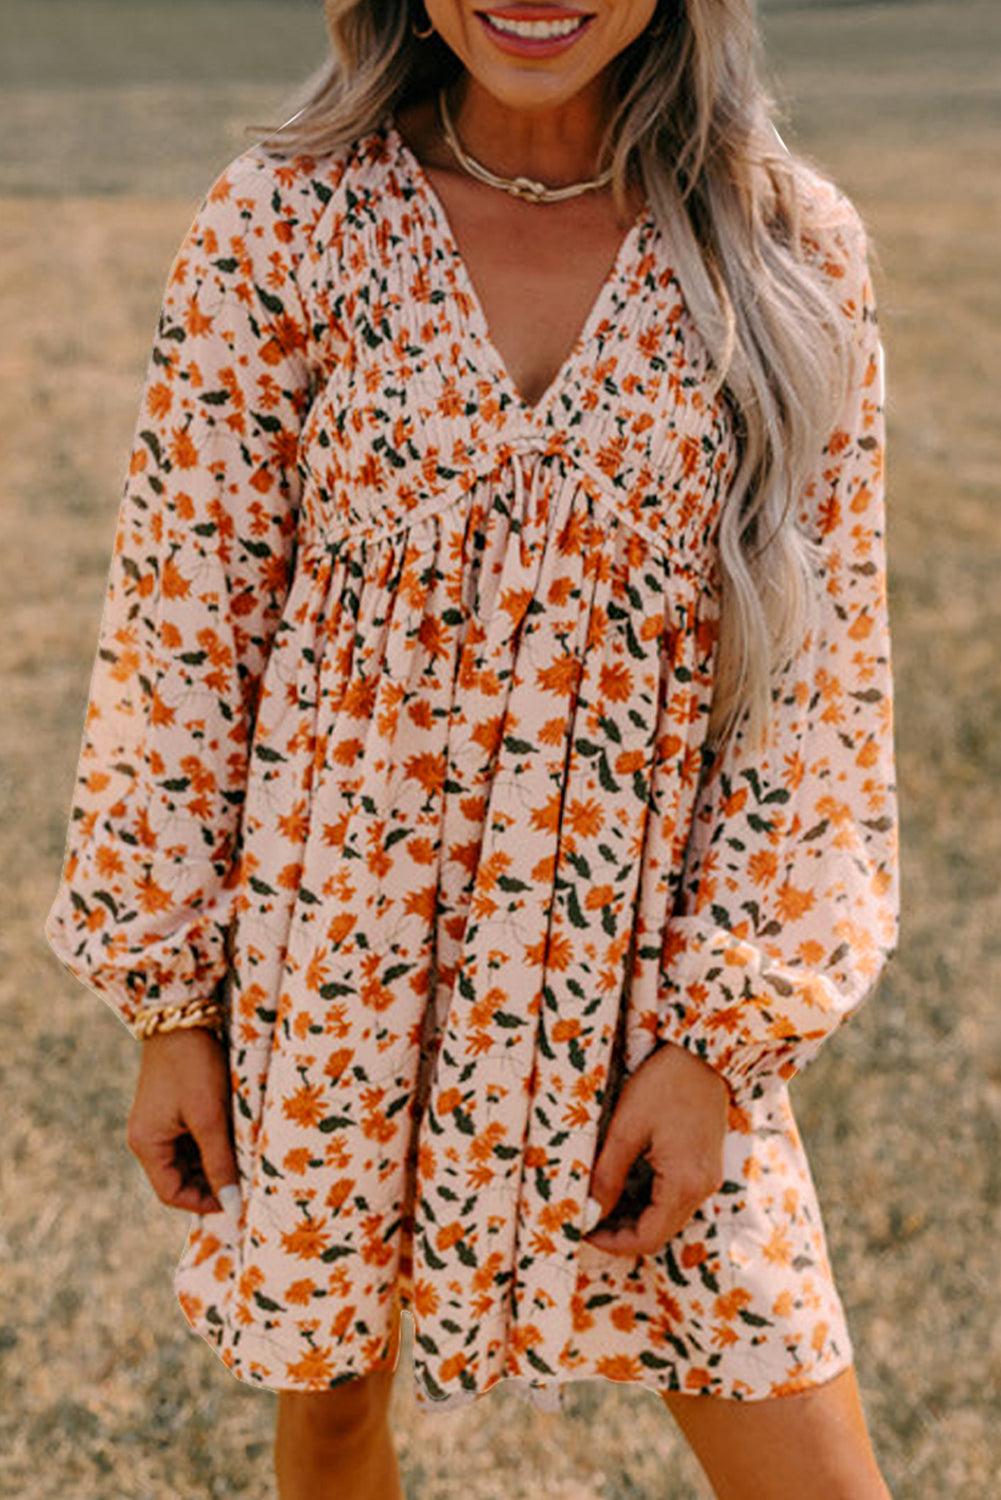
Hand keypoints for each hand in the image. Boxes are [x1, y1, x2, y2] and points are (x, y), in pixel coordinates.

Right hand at [127, 1027, 238, 1215]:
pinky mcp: (171, 1108)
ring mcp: (158, 1122)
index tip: (237, 1201)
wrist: (183, 1016)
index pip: (171, 1194)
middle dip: (212, 1181)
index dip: (204, 1203)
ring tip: (244, 1156)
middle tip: (246, 1179)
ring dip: (214, 1161)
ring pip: (188, 1159)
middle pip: (179, 1177)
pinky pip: (190, 1138)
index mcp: (147, 1144)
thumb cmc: (194, 1066)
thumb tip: (231, 1204)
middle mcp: (147, 1137)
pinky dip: (211, 1143)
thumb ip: (220, 1161)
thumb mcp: (210, 1116)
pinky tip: (236, 1136)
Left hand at [584, 1041, 730, 1256]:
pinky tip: (625, 1189)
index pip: (648, 1238)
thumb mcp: (627, 1127)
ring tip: (600, 1205)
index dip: (613, 1243)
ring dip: (635, 1219)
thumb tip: (590, 1210)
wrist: (702, 1055)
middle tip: (587, 1220)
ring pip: (668, 1218)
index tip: (583, 1231)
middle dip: (621, 1233)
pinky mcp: (706, 1166)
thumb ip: (609, 1174)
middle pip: (660, 1232)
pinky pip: (677, 1199)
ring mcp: (708, 1178)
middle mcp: (702, 1188)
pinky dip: (650, 1203)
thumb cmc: (664, 1083)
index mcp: (685, 1182)